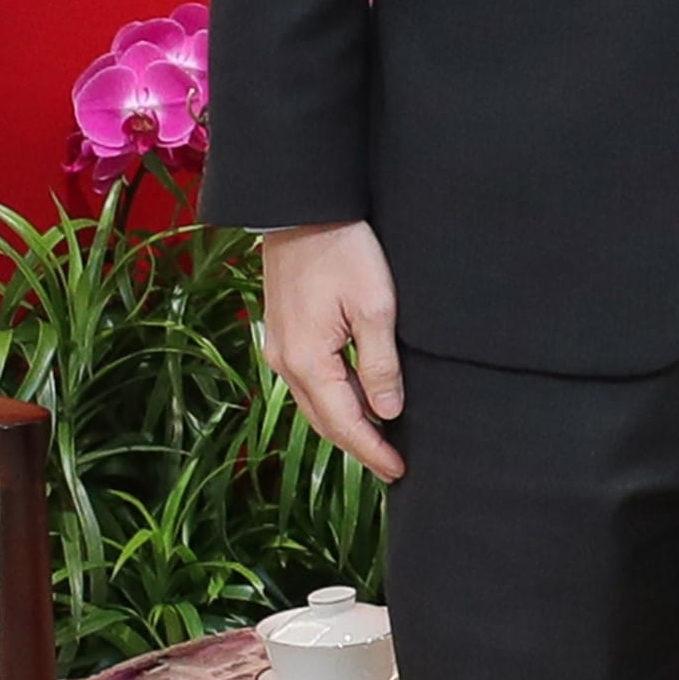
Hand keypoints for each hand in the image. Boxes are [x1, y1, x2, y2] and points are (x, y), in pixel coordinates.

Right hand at [255, 220, 407, 480]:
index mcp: (308, 361)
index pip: (345, 423)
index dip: (373, 451)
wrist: (301, 208)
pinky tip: (355, 401)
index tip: (398, 471)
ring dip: (345, 425)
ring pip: (315, 403)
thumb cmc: (342, 249)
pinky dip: (333, 400)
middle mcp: (285, 362)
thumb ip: (380, 365)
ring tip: (377, 442)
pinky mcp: (284, 332)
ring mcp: (280, 348)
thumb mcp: (375, 307)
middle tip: (390, 467)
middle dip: (358, 446)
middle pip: (324, 421)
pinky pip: (309, 382)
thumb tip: (386, 413)